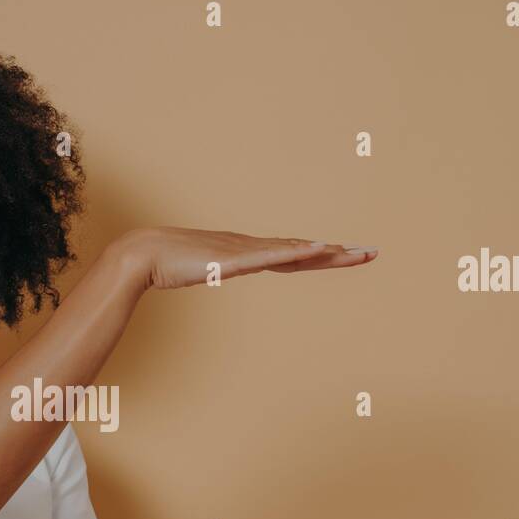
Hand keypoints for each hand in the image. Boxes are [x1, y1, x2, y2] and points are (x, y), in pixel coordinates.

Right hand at [115, 226, 377, 293]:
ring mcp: (245, 251)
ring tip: (356, 254)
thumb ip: (212, 269)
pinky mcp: (235, 258)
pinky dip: (298, 252)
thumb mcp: (201, 271)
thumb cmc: (168, 264)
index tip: (349, 256)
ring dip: (328, 253)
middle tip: (373, 254)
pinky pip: (273, 256)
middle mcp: (253, 247)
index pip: (294, 255)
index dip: (323, 256)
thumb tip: (214, 270)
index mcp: (248, 252)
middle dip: (340, 254)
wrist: (145, 254)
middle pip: (304, 251)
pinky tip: (318, 249)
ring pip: (296, 252)